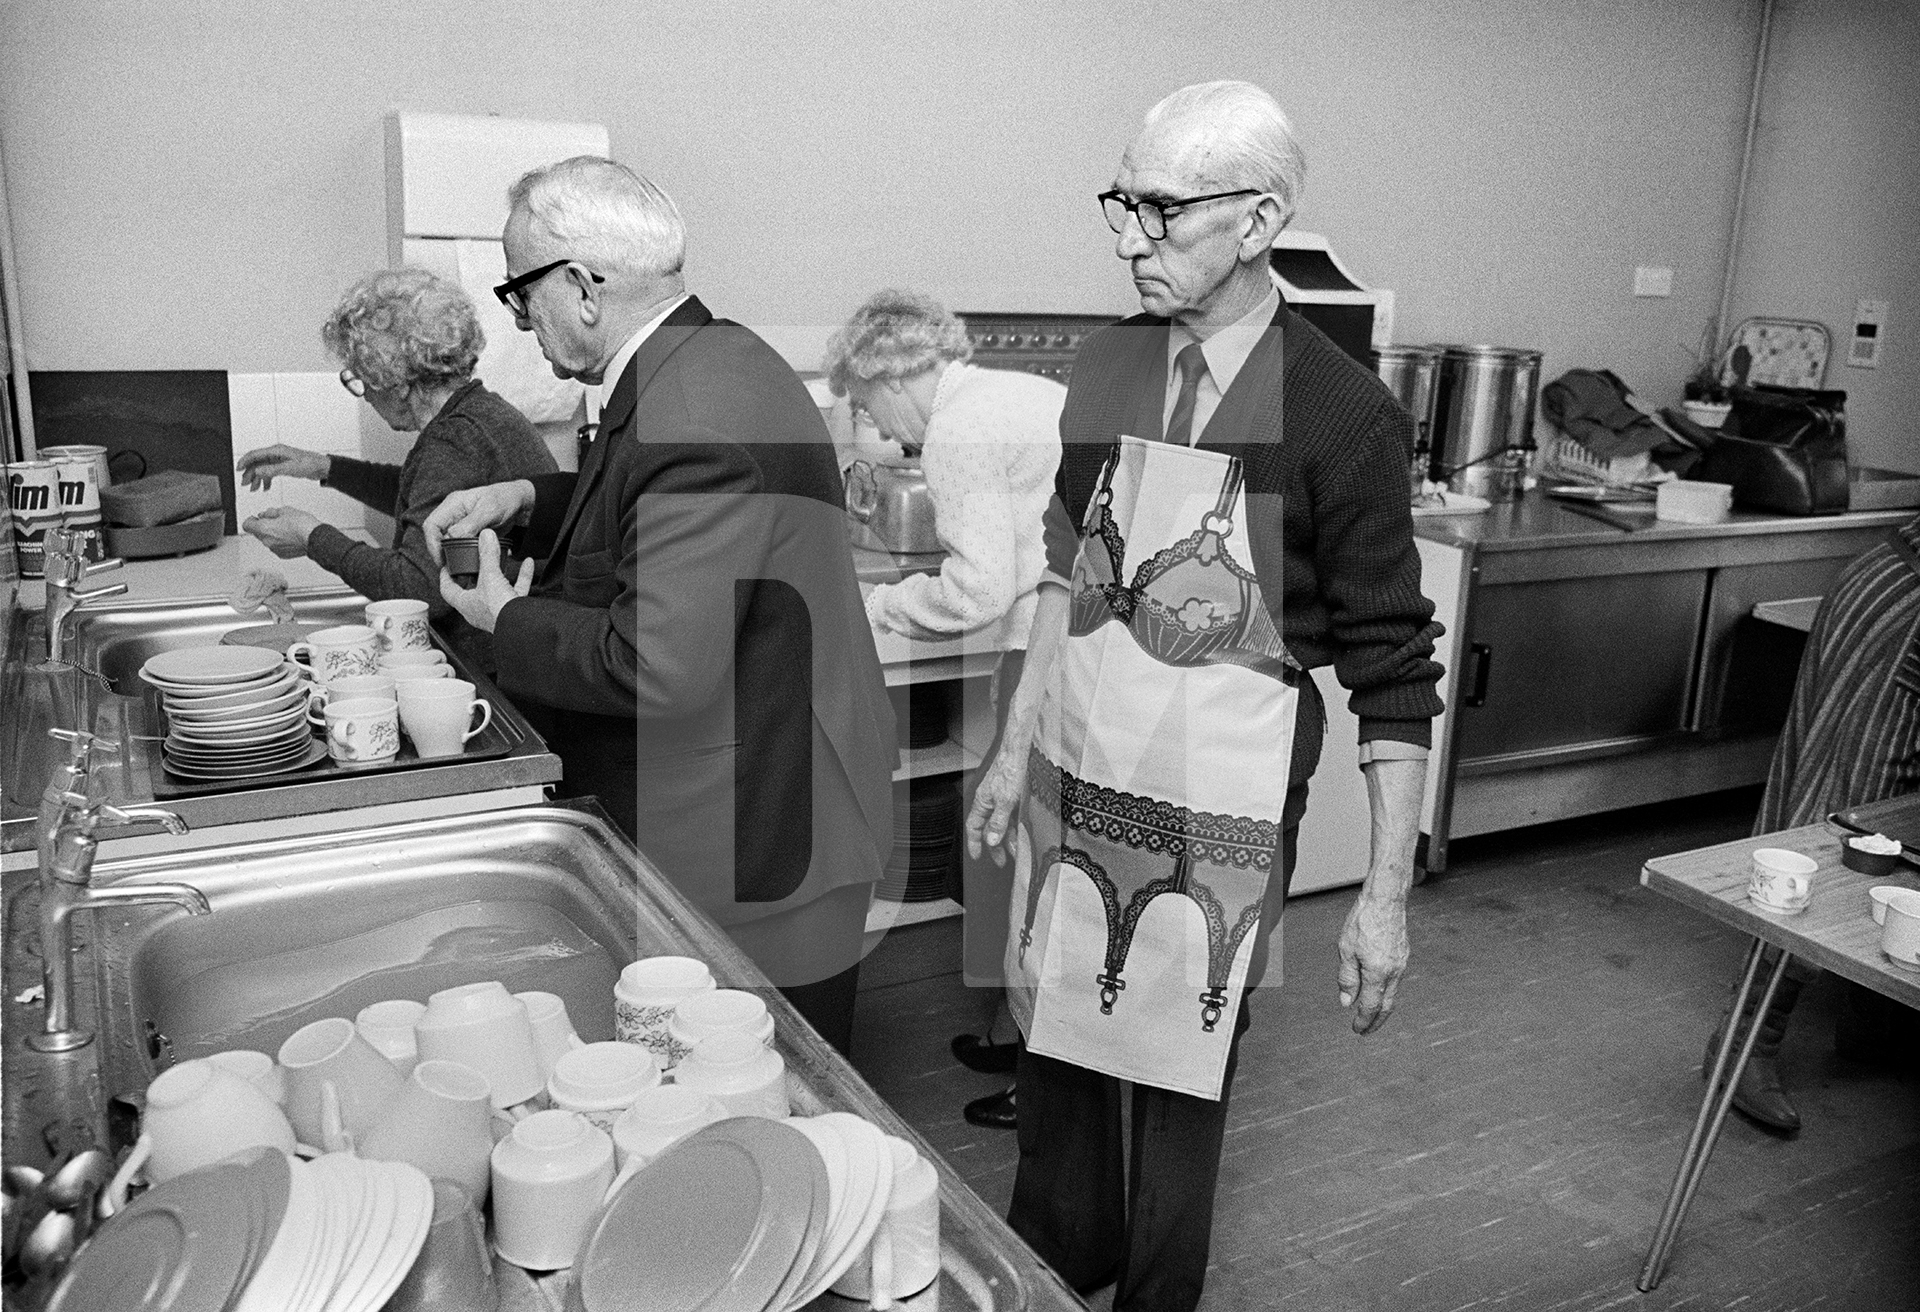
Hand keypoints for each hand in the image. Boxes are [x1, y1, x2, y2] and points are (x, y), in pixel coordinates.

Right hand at [236, 444, 329, 490]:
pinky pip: (270, 472)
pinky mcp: (283, 466)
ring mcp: (279, 460)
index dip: (245, 462)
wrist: (323, 467)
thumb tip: (257, 471)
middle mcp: (276, 454)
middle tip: (245, 485)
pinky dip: (267, 480)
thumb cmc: (310, 464)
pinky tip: (265, 488)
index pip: (255, 454)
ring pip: (263, 469)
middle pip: (257, 463)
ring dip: (258, 479)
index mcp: (276, 450)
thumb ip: (272, 470)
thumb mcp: (290, 468)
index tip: (238, 470)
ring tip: (254, 489)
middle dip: (250, 474)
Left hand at [241, 507, 321, 558]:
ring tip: (287, 529)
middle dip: (265, 527)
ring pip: (268, 541)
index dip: (252, 520)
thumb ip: (271, 513)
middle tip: (275, 521)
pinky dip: (281, 542)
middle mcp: (266, 541)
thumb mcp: (285, 510)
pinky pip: (277, 547)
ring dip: (274, 535)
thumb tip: (265, 515)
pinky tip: (291, 537)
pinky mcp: (283, 555)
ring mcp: (275, 549)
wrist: (314, 538)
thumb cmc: (302, 524)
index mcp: (264, 529)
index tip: (256, 518)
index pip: (247, 525)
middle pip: (258, 533)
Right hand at [423, 481, 536, 562]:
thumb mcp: (490, 510)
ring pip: (447, 544)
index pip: (431, 525)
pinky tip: (470, 565)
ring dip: (452, 557)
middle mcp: (452, 514)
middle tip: (452, 569)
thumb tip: (452, 537)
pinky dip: (463, 556)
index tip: (442, 561)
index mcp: (453, 504)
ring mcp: (459, 524)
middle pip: (436, 537)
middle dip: (442, 553)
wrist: (520, 503)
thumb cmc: (505, 500)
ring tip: (461, 570)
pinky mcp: (468, 533)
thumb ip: (471, 523)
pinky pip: (459, 547)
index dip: (433, 544)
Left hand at [438, 529, 532, 632]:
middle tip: (474, 560)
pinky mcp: (513, 611)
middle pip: (472, 588)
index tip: (447, 565)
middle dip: (474, 573)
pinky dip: (522, 576)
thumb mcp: (490, 576)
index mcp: (465, 604)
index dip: (445, 576)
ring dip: (500, 573)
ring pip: (495, 589)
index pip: (448, 589)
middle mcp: (479, 610)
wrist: (523, 627)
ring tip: (503, 558)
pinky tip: (527, 564)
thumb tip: (485, 536)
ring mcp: (496, 611)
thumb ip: (488, 555)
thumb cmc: (499, 610)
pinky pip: (516, 590)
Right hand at [965, 743, 1030, 867]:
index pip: (973, 827)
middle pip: (988, 829)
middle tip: (1002, 861)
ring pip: (1002, 823)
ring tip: (1017, 851)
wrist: (1020, 751)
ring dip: (1009, 838)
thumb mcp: (1005, 801)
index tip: (977, 857)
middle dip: (995, 846)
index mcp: (982, 803)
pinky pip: (1011, 816)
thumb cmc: (1010, 770)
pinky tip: (1023, 834)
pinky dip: (1015, 826)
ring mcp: (1001, 799)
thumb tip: (991, 841)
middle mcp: (990, 802)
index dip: (974, 843)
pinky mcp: (1012, 796)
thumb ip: (998, 822)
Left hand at [1335, 892, 1408, 1035]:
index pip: (1370, 1006)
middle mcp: (1394, 972)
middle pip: (1387, 1006)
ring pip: (1393, 994)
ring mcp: (1402, 964)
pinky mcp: (1404, 955)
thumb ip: (1347, 978)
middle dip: (1376, 1022)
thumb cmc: (1363, 920)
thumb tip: (1347, 1002)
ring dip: (1382, 1007)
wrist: (1386, 899)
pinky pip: (1396, 981)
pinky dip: (1387, 991)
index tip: (1356, 1030)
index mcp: (1378, 973)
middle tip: (1365, 1031)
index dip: (1363, 1021)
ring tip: (1370, 1014)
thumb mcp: (1346, 950)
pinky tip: (1378, 990)